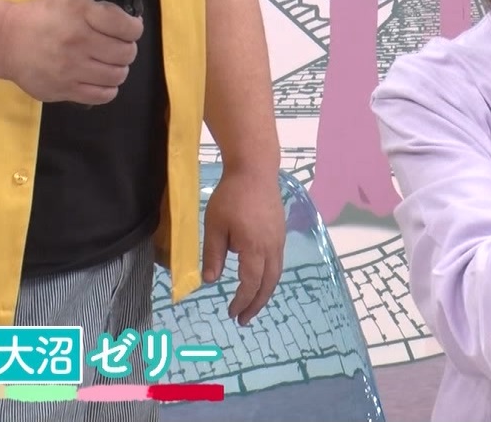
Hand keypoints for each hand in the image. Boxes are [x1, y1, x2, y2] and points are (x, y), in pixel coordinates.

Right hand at [2, 0, 142, 104]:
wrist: (6, 40)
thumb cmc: (42, 16)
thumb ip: (99, 4)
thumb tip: (126, 18)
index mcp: (81, 13)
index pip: (128, 27)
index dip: (134, 28)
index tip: (130, 29)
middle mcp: (77, 41)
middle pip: (126, 54)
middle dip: (127, 49)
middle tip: (116, 47)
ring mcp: (70, 68)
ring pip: (117, 76)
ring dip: (117, 69)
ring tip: (107, 63)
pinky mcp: (63, 89)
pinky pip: (102, 95)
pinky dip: (108, 88)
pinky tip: (99, 79)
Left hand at [202, 168, 285, 325]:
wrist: (256, 170)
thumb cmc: (231, 197)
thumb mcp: (214, 226)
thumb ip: (213, 255)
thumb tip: (210, 281)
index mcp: (254, 248)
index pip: (250, 283)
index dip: (241, 301)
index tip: (231, 313)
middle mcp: (272, 247)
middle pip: (268, 283)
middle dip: (257, 304)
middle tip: (244, 319)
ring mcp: (279, 239)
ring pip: (276, 274)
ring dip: (264, 292)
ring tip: (253, 304)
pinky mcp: (280, 232)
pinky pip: (277, 262)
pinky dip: (269, 277)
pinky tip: (259, 278)